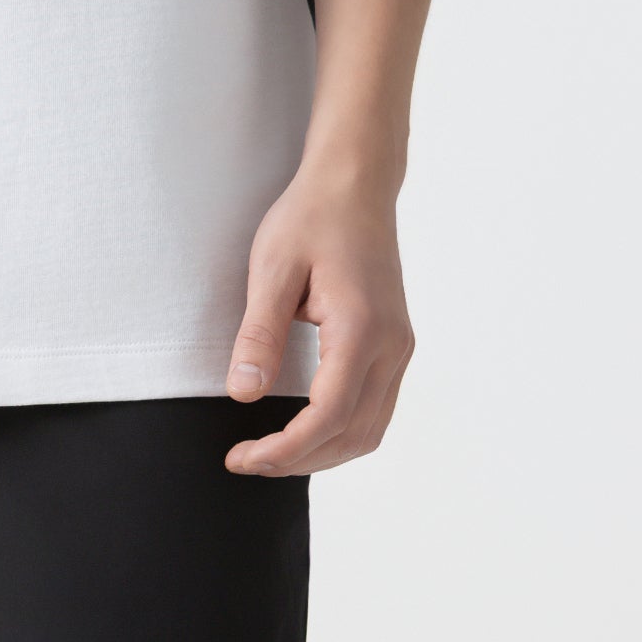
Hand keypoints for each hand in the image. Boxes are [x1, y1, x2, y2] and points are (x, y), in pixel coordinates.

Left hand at [221, 168, 414, 476]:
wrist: (356, 182)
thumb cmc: (311, 216)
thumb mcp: (272, 267)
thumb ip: (259, 334)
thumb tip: (243, 395)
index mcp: (361, 329)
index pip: (327, 416)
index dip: (284, 449)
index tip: (241, 457)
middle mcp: (391, 347)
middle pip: (352, 435)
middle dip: (299, 459)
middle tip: (247, 459)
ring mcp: (400, 348)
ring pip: (369, 430)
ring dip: (322, 452)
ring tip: (271, 450)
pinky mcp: (396, 345)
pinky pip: (376, 409)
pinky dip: (341, 432)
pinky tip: (305, 427)